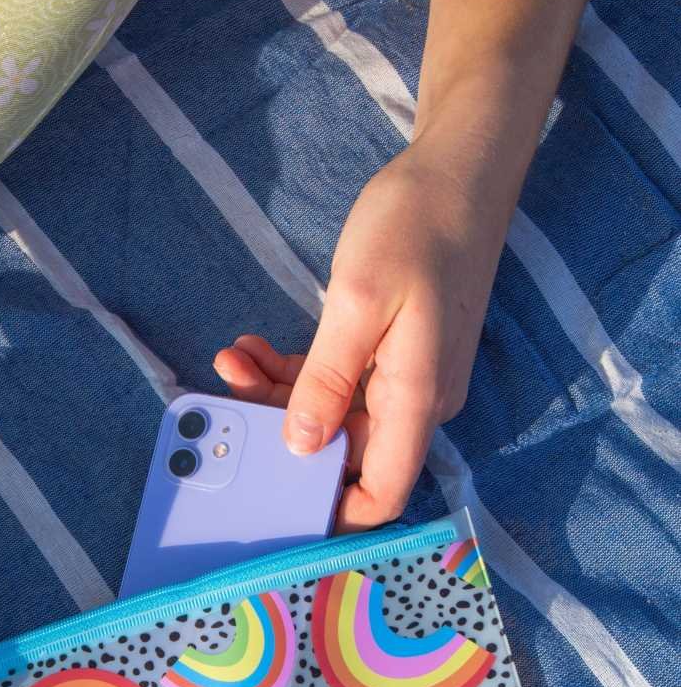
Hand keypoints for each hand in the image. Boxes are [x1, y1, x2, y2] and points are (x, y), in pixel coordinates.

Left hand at [214, 132, 509, 527]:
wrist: (458, 173)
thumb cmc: (416, 226)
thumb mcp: (357, 304)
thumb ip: (326, 381)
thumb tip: (302, 446)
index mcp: (416, 399)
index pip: (381, 495)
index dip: (331, 513)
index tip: (272, 503)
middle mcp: (416, 401)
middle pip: (342, 453)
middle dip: (279, 433)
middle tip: (227, 392)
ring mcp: (405, 378)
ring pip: (332, 416)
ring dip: (277, 395)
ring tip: (234, 359)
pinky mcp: (392, 354)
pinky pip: (338, 383)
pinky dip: (296, 372)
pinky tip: (256, 348)